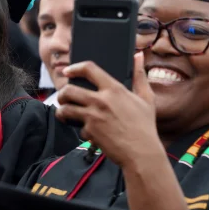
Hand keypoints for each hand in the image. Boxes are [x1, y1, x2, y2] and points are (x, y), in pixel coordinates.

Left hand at [56, 53, 159, 167]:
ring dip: (62, 111)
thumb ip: (139, 75)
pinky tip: (88, 132)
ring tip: (66, 113)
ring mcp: (93, 116)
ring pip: (66, 108)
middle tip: (64, 98)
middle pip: (69, 90)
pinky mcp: (90, 131)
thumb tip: (138, 56)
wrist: (142, 154)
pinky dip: (81, 131)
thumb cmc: (145, 126)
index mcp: (114, 89)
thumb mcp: (146, 98)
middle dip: (62, 93)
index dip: (75, 67)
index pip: (89, 69)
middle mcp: (101, 100)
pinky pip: (78, 128)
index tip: (68, 71)